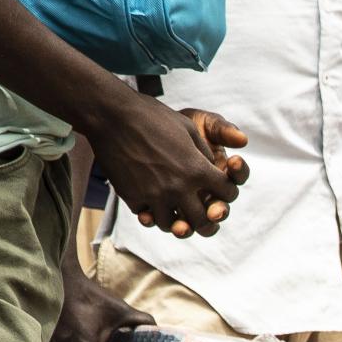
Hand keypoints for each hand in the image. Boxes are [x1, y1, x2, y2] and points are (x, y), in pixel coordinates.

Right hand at [84, 95, 250, 238]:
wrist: (112, 116)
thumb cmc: (152, 117)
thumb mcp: (188, 127)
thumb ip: (204, 152)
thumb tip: (212, 168)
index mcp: (197, 169)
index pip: (227, 192)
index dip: (229, 191)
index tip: (223, 190)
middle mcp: (179, 188)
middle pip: (203, 221)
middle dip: (207, 220)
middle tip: (204, 215)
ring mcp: (154, 196)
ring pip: (171, 225)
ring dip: (175, 220)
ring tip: (174, 213)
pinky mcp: (133, 198)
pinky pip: (146, 216)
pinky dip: (150, 213)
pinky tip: (151, 204)